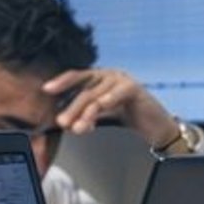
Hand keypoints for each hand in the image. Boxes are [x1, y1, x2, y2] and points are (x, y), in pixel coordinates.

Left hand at [43, 66, 186, 148]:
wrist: (157, 127)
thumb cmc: (130, 120)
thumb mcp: (103, 115)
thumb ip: (87, 116)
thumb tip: (66, 123)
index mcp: (98, 79)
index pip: (76, 78)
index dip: (61, 82)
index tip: (46, 90)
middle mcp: (107, 75)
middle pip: (84, 90)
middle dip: (72, 108)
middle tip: (63, 122)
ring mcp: (120, 79)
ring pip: (97, 95)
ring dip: (86, 112)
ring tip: (78, 127)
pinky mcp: (134, 87)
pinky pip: (118, 93)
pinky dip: (108, 99)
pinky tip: (100, 107)